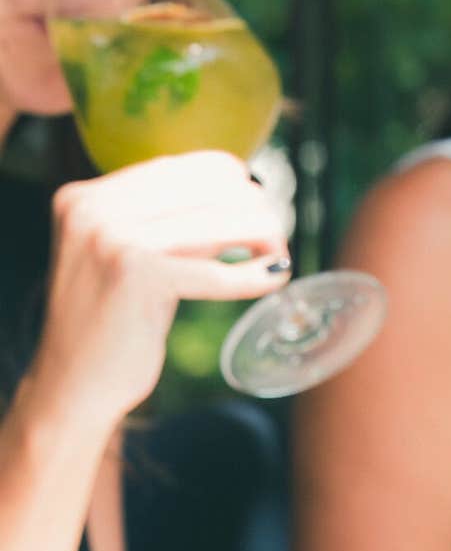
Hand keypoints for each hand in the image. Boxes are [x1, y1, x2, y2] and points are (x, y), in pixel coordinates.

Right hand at [30, 151, 289, 425]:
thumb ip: (172, 228)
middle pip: (207, 186)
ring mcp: (112, 236)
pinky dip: (252, 275)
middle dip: (254, 210)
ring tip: (277, 257)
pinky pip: (215, 271)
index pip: (185, 165)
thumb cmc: (111, 328)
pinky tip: (275, 277)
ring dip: (261, 235)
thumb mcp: (132, 261)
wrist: (74, 385)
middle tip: (274, 242)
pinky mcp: (137, 274)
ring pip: (218, 220)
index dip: (235, 186)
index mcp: (89, 195)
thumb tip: (242, 200)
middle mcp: (95, 206)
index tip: (256, 214)